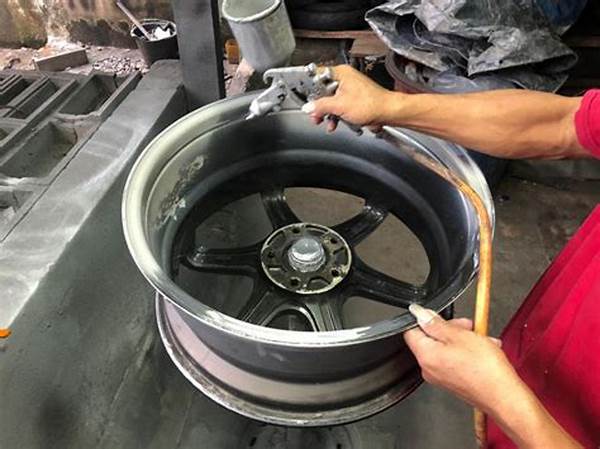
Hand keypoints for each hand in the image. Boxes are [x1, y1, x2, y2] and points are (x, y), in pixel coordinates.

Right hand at [302, 65, 395, 131]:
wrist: (387, 112)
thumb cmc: (371, 104)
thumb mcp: (339, 106)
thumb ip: (320, 106)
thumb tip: (308, 107)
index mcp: (340, 73)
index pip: (316, 75)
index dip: (307, 87)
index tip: (301, 96)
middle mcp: (345, 78)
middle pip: (322, 90)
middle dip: (318, 105)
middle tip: (314, 114)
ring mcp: (349, 89)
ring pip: (330, 100)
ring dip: (326, 112)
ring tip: (324, 120)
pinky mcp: (353, 99)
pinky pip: (338, 105)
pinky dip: (335, 114)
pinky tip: (334, 122)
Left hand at [404, 304, 523, 413]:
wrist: (504, 397)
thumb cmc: (486, 370)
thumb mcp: (460, 336)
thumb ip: (436, 323)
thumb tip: (419, 313)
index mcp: (426, 356)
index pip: (411, 331)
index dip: (425, 319)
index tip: (441, 315)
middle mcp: (429, 369)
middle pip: (431, 339)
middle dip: (450, 328)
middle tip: (467, 326)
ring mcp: (441, 377)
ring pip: (446, 348)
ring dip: (463, 339)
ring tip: (481, 339)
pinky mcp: (453, 382)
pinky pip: (454, 360)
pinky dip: (467, 352)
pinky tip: (484, 350)